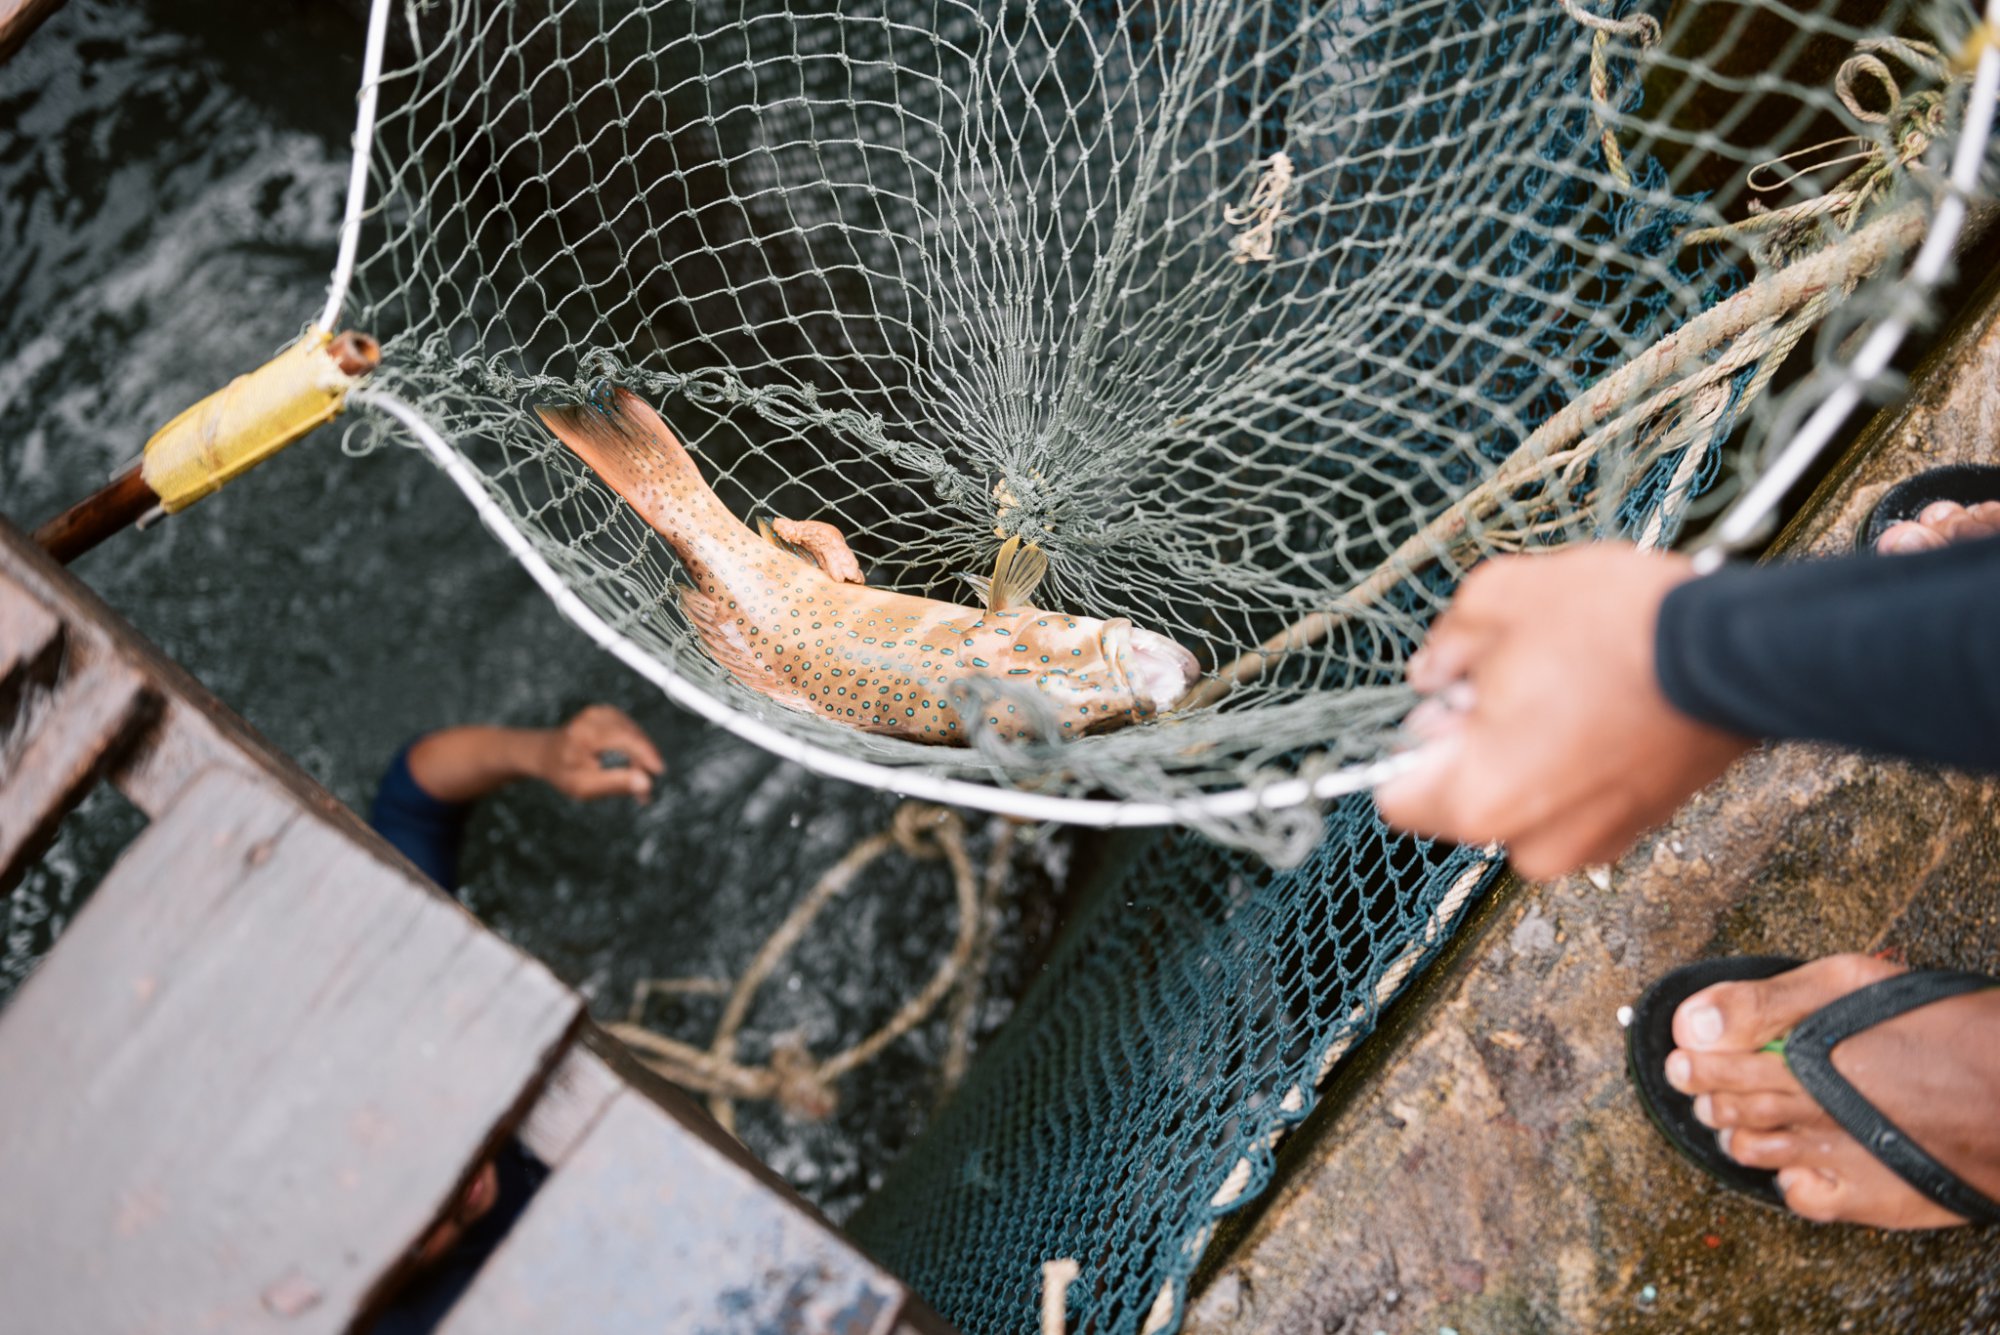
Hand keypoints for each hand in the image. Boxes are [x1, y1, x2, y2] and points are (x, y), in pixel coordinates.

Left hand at [532, 705, 664, 801]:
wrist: (545, 753)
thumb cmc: (562, 772)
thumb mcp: (584, 786)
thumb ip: (615, 784)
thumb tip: (646, 783)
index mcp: (585, 733)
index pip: (626, 738)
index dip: (647, 754)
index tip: (659, 772)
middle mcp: (593, 717)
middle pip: (634, 736)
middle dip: (643, 763)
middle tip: (644, 792)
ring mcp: (601, 711)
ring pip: (635, 734)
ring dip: (641, 758)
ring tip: (635, 781)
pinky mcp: (608, 712)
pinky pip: (631, 730)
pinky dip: (635, 748)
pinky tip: (630, 764)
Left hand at [1374, 544, 1753, 878]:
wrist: (1735, 651)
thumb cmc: (1615, 627)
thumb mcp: (1500, 599)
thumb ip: (1445, 643)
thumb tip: (1431, 673)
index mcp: (1479, 799)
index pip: (1396, 797)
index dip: (1411, 741)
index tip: (1440, 703)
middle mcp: (1530, 843)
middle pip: (1462, 797)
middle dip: (1471, 742)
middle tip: (1509, 677)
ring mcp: (1591, 845)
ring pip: (1521, 798)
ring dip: (1525, 750)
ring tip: (1567, 686)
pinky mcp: (1637, 829)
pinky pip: (1574, 800)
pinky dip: (1574, 762)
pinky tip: (1601, 706)